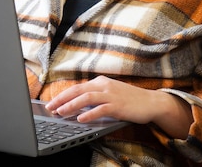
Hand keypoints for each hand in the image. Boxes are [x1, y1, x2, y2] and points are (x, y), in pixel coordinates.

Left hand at [45, 75, 193, 138]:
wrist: (151, 102)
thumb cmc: (130, 100)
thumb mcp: (110, 93)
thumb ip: (95, 97)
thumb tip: (77, 104)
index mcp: (101, 82)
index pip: (77, 87)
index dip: (63, 95)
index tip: (51, 102)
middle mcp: (104, 85)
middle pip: (78, 90)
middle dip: (62, 99)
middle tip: (50, 107)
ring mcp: (111, 95)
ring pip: (87, 98)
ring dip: (71, 105)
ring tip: (60, 112)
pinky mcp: (118, 106)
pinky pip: (100, 109)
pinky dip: (89, 113)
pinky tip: (80, 119)